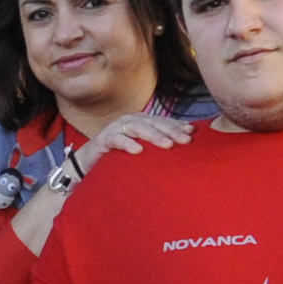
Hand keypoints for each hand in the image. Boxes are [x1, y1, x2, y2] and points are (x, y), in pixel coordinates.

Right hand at [72, 110, 194, 177]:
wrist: (90, 162)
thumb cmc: (120, 156)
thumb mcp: (141, 149)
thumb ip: (157, 144)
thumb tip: (184, 145)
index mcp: (141, 121)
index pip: (162, 121)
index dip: (177, 126)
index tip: (192, 133)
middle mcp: (130, 121)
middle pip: (153, 122)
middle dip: (171, 131)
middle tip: (185, 140)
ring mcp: (116, 128)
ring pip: (138, 128)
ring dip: (154, 136)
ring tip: (167, 145)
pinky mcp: (104, 139)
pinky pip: (117, 139)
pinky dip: (128, 144)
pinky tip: (138, 151)